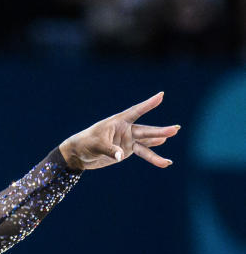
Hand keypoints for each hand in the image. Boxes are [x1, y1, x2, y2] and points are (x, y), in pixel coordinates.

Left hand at [58, 92, 179, 170]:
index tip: (161, 95)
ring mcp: (128, 140)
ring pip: (147, 141)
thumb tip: (121, 155)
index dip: (148, 104)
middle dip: (160, 131)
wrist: (79, 154)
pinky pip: (143, 153)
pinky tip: (164, 158)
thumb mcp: (95, 145)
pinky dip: (153, 157)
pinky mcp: (127, 150)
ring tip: (174, 138)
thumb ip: (109, 150)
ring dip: (159, 141)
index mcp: (118, 122)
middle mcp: (126, 129)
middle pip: (145, 130)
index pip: (135, 111)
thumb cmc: (85, 143)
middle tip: (176, 129)